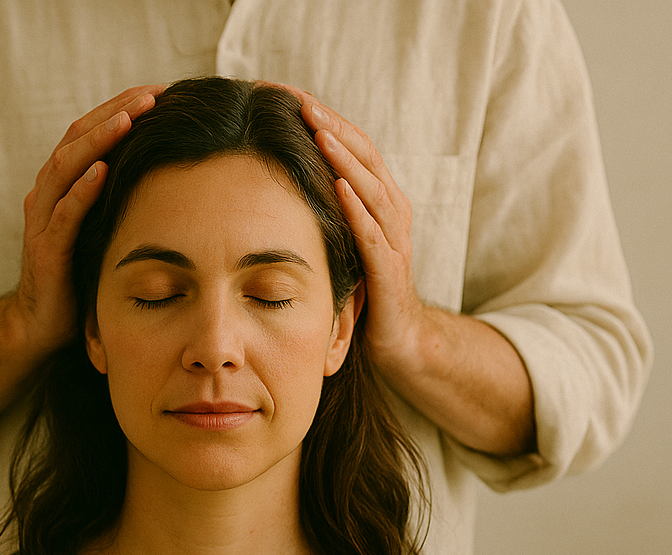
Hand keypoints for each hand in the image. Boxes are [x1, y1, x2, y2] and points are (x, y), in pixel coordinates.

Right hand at [10, 84, 164, 354]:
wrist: (42, 327)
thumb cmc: (78, 278)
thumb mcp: (102, 234)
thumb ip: (118, 204)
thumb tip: (169, 181)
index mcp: (63, 188)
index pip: (89, 134)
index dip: (120, 109)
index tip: (159, 93)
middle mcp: (47, 195)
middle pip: (76, 139)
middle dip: (114, 112)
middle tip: (151, 95)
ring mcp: (42, 221)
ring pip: (65, 167)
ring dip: (98, 140)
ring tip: (128, 118)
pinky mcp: (45, 251)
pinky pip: (61, 215)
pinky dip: (80, 191)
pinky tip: (101, 171)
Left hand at [285, 87, 428, 373]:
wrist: (398, 340)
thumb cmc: (363, 289)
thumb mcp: (340, 243)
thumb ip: (322, 214)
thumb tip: (273, 185)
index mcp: (379, 202)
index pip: (355, 148)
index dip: (327, 120)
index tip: (290, 97)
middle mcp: (392, 214)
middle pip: (365, 158)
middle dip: (333, 128)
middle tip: (300, 102)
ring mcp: (395, 242)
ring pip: (373, 189)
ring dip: (345, 160)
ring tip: (319, 133)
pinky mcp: (391, 273)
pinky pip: (375, 236)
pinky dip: (358, 210)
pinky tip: (340, 188)